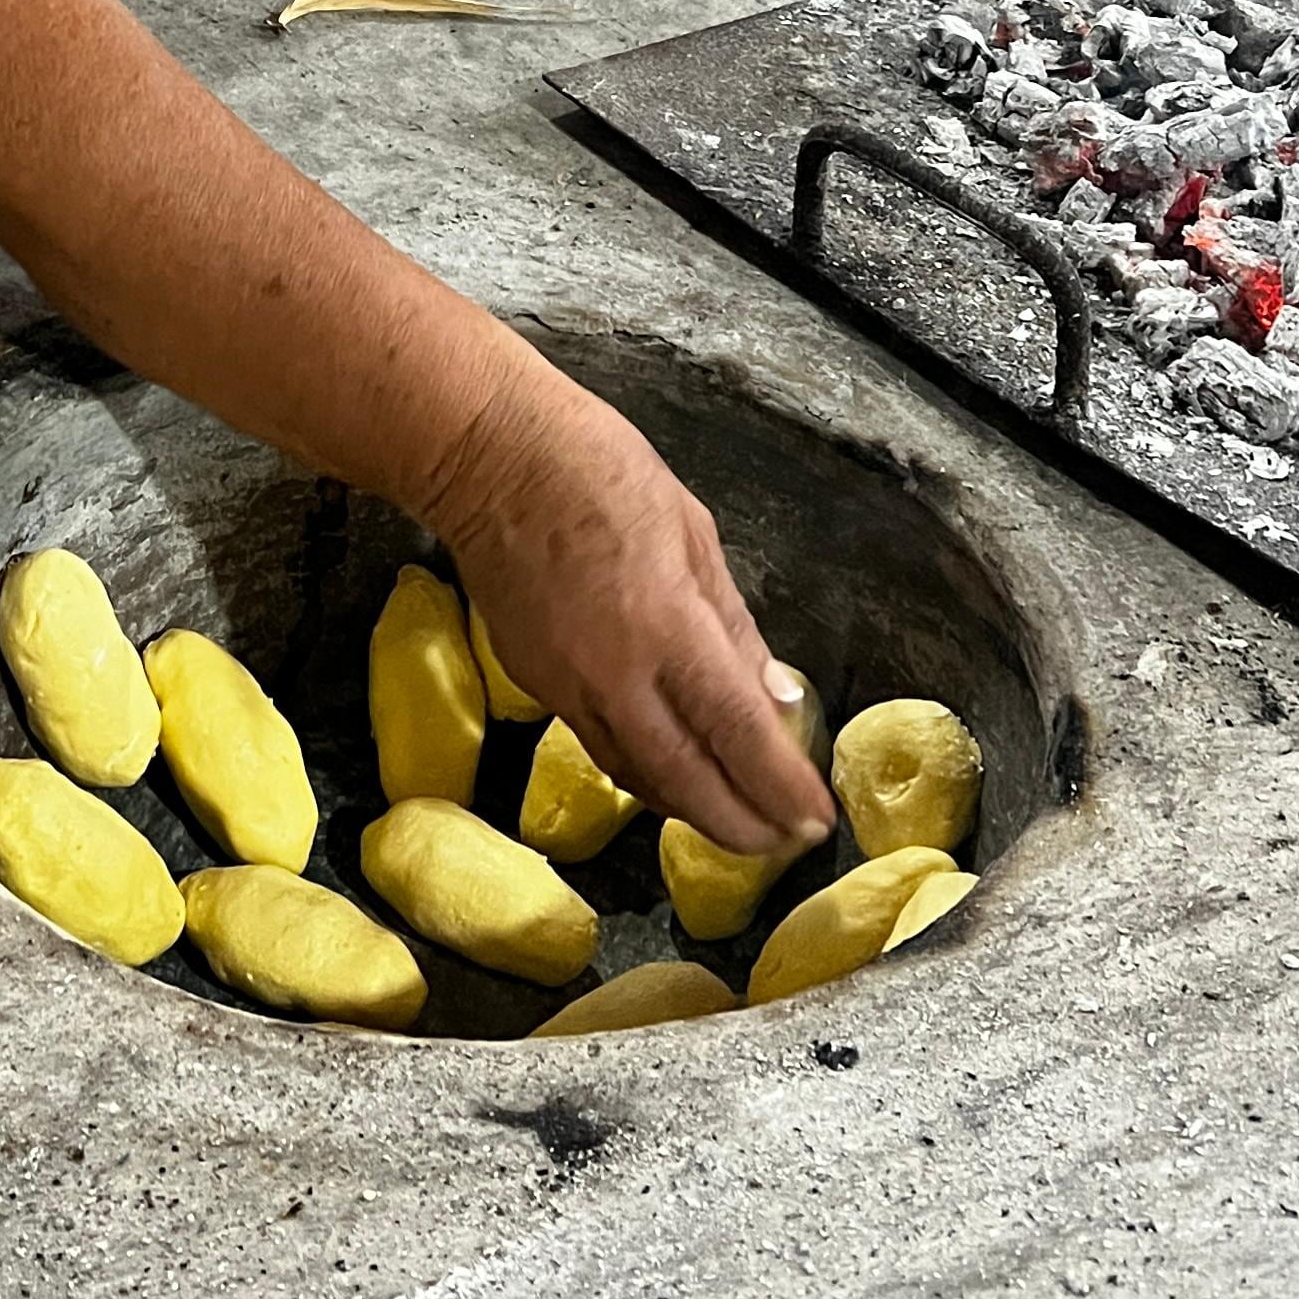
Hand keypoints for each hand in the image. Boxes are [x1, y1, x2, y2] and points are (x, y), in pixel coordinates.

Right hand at [426, 352, 836, 854]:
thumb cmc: (597, 467)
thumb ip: (734, 623)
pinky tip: (667, 770)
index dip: (780, 786)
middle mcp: (614, 675)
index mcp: (667, 627)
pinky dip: (641, 771)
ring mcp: (565, 686)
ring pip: (635, 776)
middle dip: (740, 825)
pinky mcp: (532, 682)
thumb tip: (773, 693)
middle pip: (685, 781)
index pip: (737, 733)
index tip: (813, 817)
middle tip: (781, 843)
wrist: (484, 454)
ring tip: (733, 819)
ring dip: (688, 808)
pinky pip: (597, 746)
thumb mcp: (693, 530)